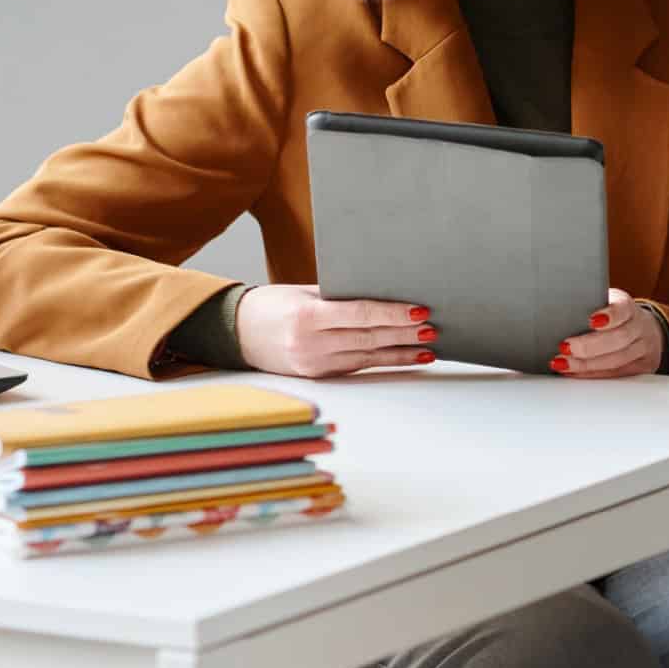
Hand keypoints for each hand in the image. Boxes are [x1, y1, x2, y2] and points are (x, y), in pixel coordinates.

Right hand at [234, 284, 435, 377]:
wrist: (236, 333)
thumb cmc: (272, 305)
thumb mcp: (303, 292)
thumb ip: (339, 295)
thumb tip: (383, 291)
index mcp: (307, 316)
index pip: (360, 314)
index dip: (393, 314)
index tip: (419, 310)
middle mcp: (310, 343)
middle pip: (368, 338)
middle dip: (404, 333)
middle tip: (432, 327)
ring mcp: (314, 363)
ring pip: (367, 357)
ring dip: (401, 352)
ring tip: (428, 346)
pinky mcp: (318, 376)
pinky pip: (358, 368)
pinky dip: (384, 362)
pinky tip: (407, 357)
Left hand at [554, 288, 662, 378]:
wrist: (643, 330)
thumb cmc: (614, 317)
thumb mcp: (605, 305)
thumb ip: (588, 308)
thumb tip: (559, 316)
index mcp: (629, 306)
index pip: (623, 309)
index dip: (610, 315)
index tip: (591, 320)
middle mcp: (640, 327)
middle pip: (619, 338)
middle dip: (589, 346)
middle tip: (565, 347)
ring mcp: (644, 349)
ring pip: (616, 361)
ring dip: (586, 364)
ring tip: (563, 363)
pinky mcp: (642, 368)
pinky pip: (616, 375)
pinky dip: (592, 375)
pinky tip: (575, 372)